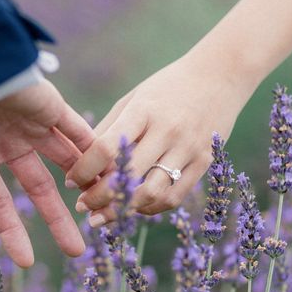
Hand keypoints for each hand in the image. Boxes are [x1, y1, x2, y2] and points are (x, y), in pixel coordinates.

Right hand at [0, 80, 93, 266]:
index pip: (2, 203)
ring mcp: (31, 125)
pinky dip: (93, 152)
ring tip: (103, 211)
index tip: (27, 261)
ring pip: (65, 161)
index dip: (14, 232)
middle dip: (58, 218)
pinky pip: (78, 132)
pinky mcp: (52, 106)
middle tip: (77, 250)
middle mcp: (8, 143)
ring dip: (86, 185)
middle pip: (40, 187)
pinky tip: (109, 175)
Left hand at [66, 54, 253, 225]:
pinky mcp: (204, 162)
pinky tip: (134, 207)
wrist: (219, 76)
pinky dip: (150, 208)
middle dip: (99, 197)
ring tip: (105, 215)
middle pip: (128, 176)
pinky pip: (174, 196)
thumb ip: (108, 130)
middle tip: (84, 206)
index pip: (106, 148)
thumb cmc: (167, 88)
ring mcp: (189, 148)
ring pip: (151, 193)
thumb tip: (82, 165)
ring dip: (123, 210)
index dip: (84, 170)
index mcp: (144, 110)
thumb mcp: (134, 99)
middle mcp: (168, 131)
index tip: (71, 181)